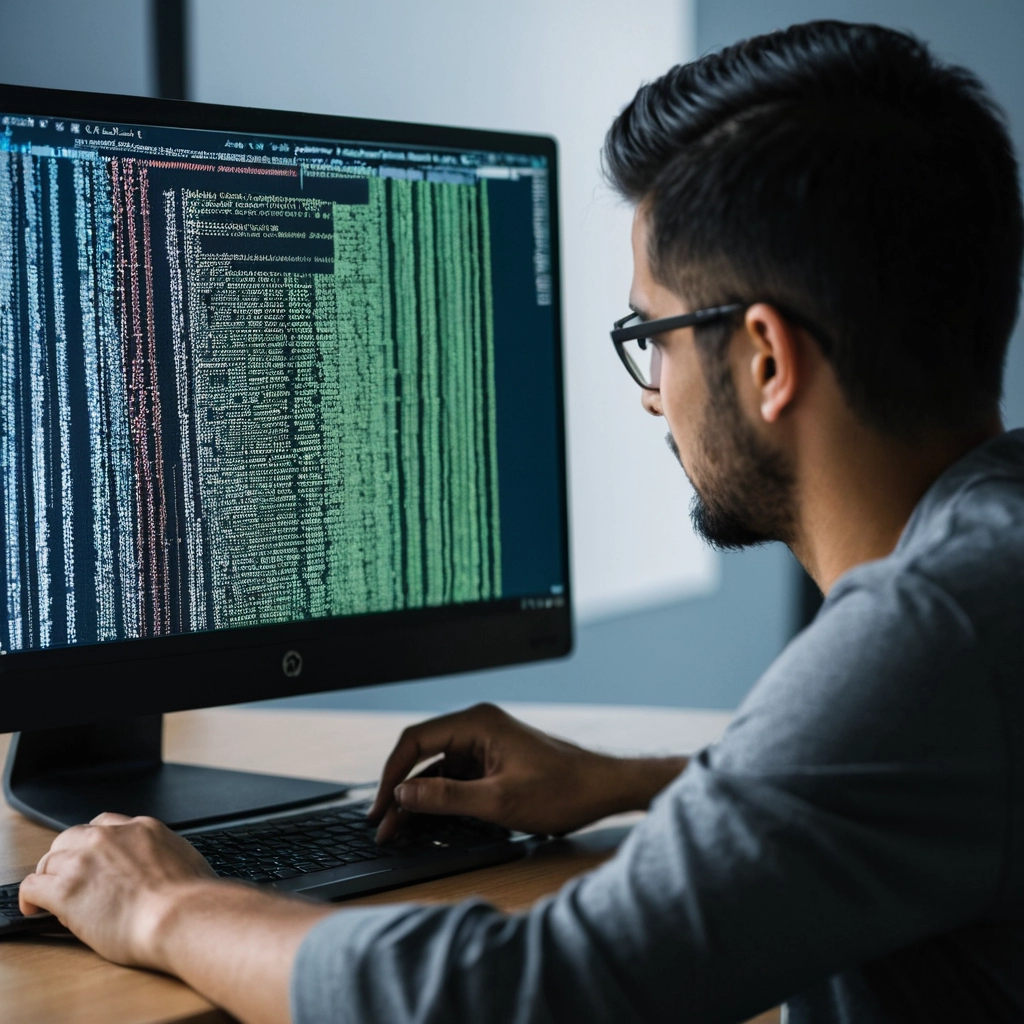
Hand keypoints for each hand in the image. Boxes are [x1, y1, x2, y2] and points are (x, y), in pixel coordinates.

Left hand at [19, 813, 217, 968]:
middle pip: (71, 837)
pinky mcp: (66, 889)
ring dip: (49, 878)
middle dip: (67, 857)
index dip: (94, 844)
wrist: (181, 916)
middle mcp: (111, 837)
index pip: (105, 824)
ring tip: (50, 898)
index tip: (92, 859)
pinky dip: (31, 898)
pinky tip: (36, 910)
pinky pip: (31, 886)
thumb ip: (166, 857)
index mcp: (143, 828)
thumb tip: (165, 871)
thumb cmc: (191, 899)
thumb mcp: (186, 860)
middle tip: (68, 880)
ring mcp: (85, 860)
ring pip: (49, 860)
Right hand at [369, 703, 687, 842]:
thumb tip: (403, 794)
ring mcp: (485, 744)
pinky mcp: (493, 762)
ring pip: (437, 769)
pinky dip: (440, 799)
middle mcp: (478, 727)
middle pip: (423, 755)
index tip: (380, 806)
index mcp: (477, 723)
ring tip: (399, 831)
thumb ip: (447, 797)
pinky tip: (428, 823)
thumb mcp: (500, 801)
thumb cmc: (563, 789)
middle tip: (383, 826)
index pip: (415, 740)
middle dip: (400, 790)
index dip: (391, 774)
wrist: (603, 790)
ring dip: (418, 798)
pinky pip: (456, 778)